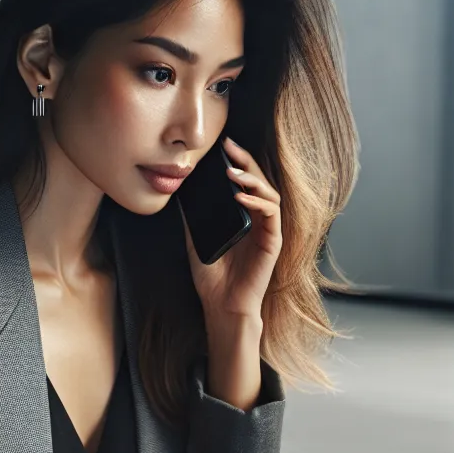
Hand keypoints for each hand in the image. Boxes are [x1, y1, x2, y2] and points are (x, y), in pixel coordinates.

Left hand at [184, 136, 282, 325]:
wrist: (221, 306)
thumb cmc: (212, 277)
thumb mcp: (196, 240)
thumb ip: (193, 218)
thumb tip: (181, 193)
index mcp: (242, 216)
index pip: (245, 182)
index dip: (238, 162)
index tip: (224, 146)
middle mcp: (258, 220)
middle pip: (259, 181)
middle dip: (246, 162)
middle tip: (231, 148)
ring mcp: (267, 230)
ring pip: (269, 194)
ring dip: (253, 180)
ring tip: (233, 173)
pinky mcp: (272, 242)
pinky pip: (271, 215)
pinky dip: (258, 202)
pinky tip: (242, 197)